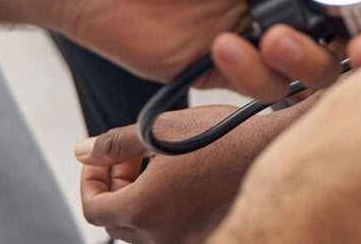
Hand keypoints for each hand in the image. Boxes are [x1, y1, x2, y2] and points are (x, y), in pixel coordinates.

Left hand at [60, 0, 360, 93]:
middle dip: (358, 46)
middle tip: (354, 48)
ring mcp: (260, 34)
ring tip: (261, 37)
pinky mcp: (229, 69)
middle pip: (350, 37)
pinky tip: (220, 46)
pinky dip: (248, 73)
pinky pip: (263, 88)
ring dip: (297, 59)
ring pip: (312, 69)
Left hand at [74, 105, 281, 243]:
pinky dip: (165, 209)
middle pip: (116, 223)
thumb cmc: (226, 136)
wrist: (277, 149)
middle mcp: (164, 236)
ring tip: (160, 164)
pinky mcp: (207, 238)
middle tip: (131, 157)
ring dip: (139, 198)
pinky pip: (171, 231)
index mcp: (145, 209)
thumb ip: (115, 143)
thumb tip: (82, 151)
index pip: (93, 209)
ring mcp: (187, 242)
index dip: (90, 182)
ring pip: (143, 229)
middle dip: (115, 187)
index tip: (101, 161)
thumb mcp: (161, 128)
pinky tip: (184, 179)